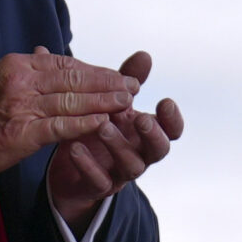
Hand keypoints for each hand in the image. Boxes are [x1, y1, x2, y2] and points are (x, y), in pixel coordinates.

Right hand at [0, 48, 131, 183]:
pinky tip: (105, 123)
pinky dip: (85, 124)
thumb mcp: (1, 82)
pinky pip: (61, 126)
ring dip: (104, 101)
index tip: (120, 74)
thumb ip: (30, 72)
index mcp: (18, 65)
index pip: (66, 64)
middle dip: (108, 82)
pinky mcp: (22, 133)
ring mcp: (21, 106)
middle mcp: (21, 81)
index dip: (96, 70)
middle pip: (74, 79)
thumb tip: (52, 54)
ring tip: (128, 102)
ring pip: (72, 100)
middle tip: (134, 86)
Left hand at [45, 49, 182, 228]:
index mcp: (145, 132)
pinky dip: (88, 165)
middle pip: (160, 150)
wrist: (69, 168)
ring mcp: (120, 172)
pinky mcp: (98, 187)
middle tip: (140, 119)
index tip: (165, 101)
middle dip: (153, 134)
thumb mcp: (110, 103)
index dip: (173, 119)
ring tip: (101, 126)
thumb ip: (126, 81)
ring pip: (132, 166)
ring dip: (119, 146)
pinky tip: (74, 147)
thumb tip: (145, 54)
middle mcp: (140, 153)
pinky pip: (99, 181)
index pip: (172, 129)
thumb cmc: (97, 128)